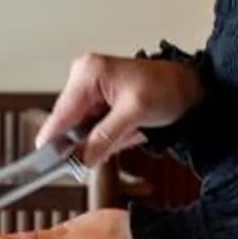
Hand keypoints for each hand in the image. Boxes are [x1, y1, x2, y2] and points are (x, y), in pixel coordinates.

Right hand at [42, 52, 200, 164]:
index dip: (54, 141)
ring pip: (81, 129)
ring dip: (103, 138)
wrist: (187, 87)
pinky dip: (108, 134)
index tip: (50, 164)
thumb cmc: (166, 88)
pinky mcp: (96, 98)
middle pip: (69, 124)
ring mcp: (88, 88)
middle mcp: (83, 77)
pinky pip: (92, 127)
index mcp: (87, 73)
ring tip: (130, 129)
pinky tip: (128, 128)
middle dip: (92, 140)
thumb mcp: (134, 115)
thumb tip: (81, 157)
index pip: (60, 114)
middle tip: (120, 138)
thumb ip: (104, 137)